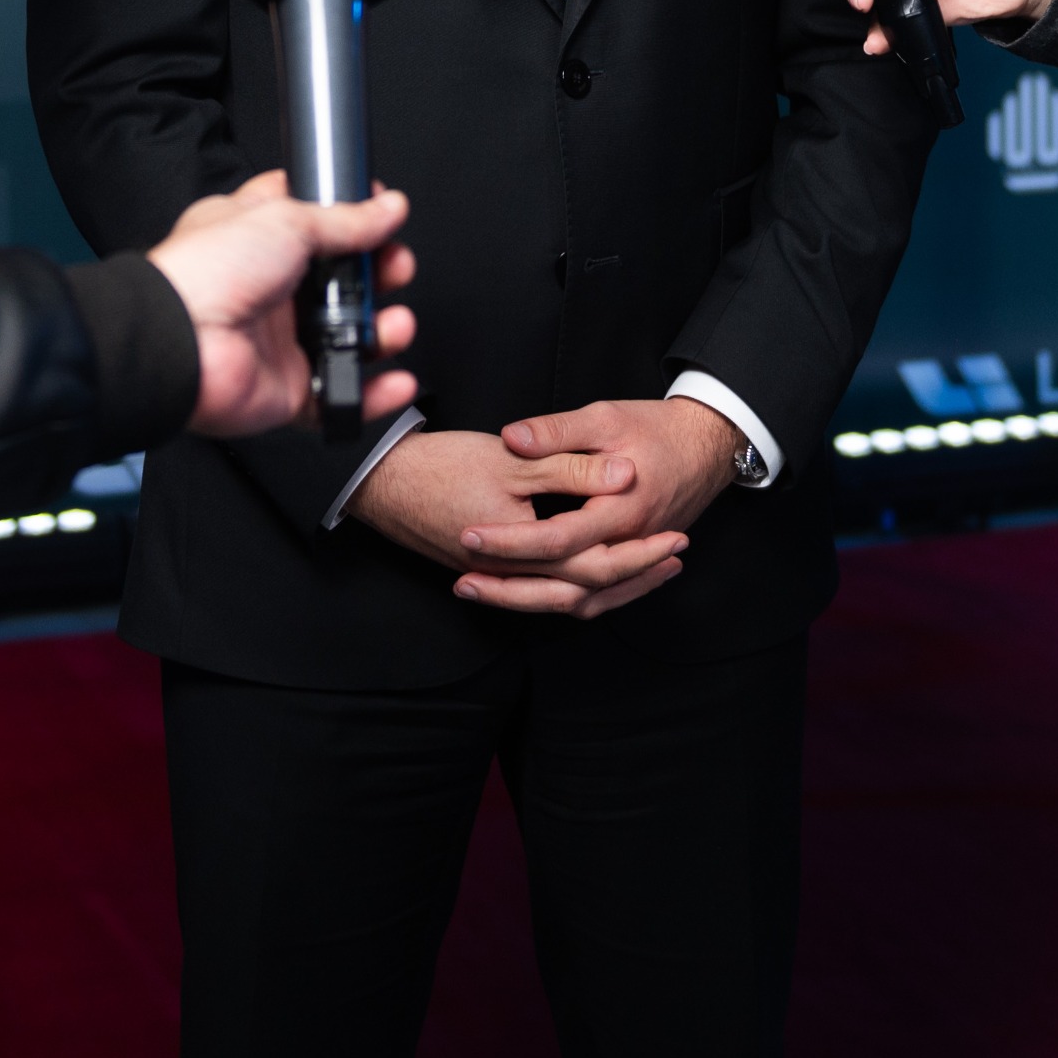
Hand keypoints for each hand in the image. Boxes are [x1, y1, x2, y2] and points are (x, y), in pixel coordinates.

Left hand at [150, 171, 417, 436]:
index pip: (314, 219)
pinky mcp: (287, 388)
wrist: (181, 343)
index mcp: (258, 237)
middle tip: (395, 267)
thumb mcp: (285, 220)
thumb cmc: (206, 273)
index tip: (382, 214)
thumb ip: (344, 219)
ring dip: (383, 331)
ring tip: (395, 324)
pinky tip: (395, 378)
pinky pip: (339, 393)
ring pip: (348, 336)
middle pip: (342, 278)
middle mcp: (270, 288)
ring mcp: (279, 340)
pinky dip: (371, 392)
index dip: (351, 214)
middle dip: (379, 273)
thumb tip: (387, 208)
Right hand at [351, 424, 689, 620]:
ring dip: (609, 586)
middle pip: (586, 592)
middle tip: (676, 558)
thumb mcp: (511, 459)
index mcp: (524, 550)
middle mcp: (513, 574)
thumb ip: (569, 467)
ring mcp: (498, 576)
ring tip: (646, 570)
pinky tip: (588, 568)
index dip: (640, 554)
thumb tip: (624, 474)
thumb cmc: (441, 466)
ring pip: (563, 599)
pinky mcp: (487, 568)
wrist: (380, 482)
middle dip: (635, 576)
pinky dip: (574, 584)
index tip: (676, 540)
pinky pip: (542, 590)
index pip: (595, 564)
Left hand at [448, 397, 738, 611]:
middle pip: (566, 587)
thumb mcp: (604, 417)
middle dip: (510, 589)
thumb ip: (557, 432)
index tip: (469, 535)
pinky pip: (600, 597)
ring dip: (531, 602)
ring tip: (483, 592)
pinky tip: (529, 595)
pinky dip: (563, 601)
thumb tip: (512, 438)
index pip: (556, 539)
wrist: (707, 444)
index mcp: (620, 510)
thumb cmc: (656, 428)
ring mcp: (634, 559)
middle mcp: (629, 544)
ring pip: (583, 601)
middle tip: (463, 581)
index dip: (510, 541)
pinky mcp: (635, 562)